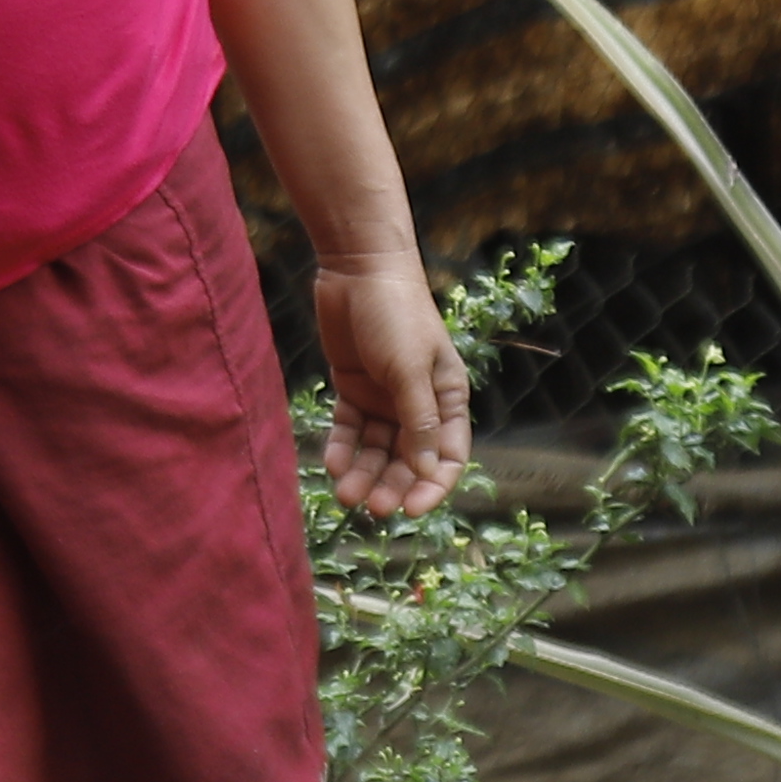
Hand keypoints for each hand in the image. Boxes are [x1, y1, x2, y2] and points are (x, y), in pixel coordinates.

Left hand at [311, 259, 471, 518]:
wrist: (358, 270)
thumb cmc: (396, 315)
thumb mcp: (409, 370)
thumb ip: (418, 422)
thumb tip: (428, 472)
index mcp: (447, 399)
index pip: (448, 456)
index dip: (433, 486)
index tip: (411, 511)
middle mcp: (418, 404)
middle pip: (409, 460)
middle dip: (392, 485)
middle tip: (371, 507)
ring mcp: (385, 399)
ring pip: (376, 451)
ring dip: (363, 473)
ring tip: (344, 494)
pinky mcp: (354, 391)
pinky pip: (349, 430)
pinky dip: (342, 448)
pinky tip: (332, 464)